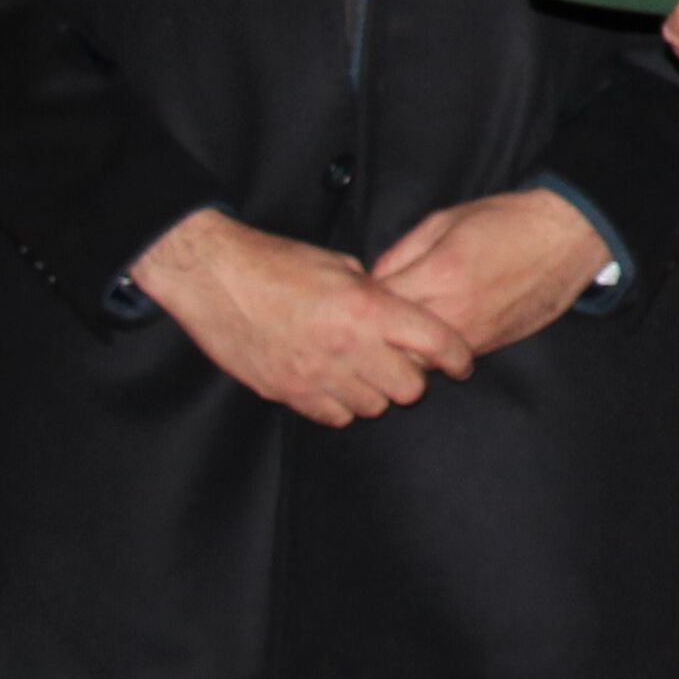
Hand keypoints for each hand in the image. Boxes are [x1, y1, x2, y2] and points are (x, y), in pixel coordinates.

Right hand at [131, 209, 479, 424]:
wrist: (217, 279)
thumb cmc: (279, 263)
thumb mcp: (341, 266)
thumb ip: (376, 295)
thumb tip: (400, 312)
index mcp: (368, 309)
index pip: (435, 343)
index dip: (457, 356)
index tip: (462, 361)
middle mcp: (348, 347)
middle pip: (410, 387)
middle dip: (414, 375)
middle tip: (405, 362)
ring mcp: (316, 375)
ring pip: (374, 405)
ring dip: (377, 390)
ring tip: (366, 370)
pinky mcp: (288, 393)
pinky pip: (335, 415)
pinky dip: (344, 404)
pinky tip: (337, 383)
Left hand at [371, 189, 613, 356]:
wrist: (567, 236)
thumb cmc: (506, 220)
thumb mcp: (443, 220)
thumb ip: (402, 252)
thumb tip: (375, 281)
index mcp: (437, 275)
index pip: (376, 307)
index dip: (359, 304)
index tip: (353, 298)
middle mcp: (453, 313)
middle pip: (391, 344)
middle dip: (374, 336)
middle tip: (367, 323)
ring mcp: (473, 335)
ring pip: (417, 362)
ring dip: (402, 350)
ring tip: (397, 332)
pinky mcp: (490, 346)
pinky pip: (447, 360)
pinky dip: (432, 353)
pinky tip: (431, 334)